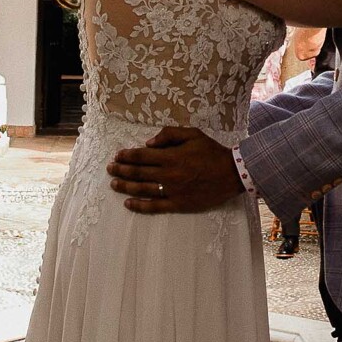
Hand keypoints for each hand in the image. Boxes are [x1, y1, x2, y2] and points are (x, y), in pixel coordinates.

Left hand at [107, 126, 243, 212]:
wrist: (232, 173)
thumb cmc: (212, 151)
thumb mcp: (192, 134)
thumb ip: (169, 135)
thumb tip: (148, 143)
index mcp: (171, 156)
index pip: (141, 156)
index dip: (127, 156)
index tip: (117, 156)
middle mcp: (168, 174)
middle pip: (138, 173)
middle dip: (121, 170)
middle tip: (110, 169)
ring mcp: (172, 191)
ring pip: (142, 190)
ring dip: (125, 187)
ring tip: (113, 185)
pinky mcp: (178, 204)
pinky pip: (155, 207)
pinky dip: (140, 206)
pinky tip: (128, 204)